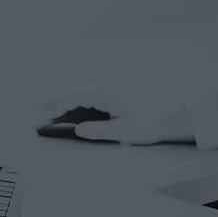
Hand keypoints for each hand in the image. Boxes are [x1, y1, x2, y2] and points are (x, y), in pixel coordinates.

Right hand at [39, 91, 178, 145]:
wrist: (172, 110)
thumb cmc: (149, 120)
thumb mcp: (125, 129)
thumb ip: (100, 130)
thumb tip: (78, 130)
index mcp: (106, 94)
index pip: (76, 96)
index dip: (60, 105)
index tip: (49, 114)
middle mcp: (106, 86)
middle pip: (77, 91)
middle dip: (60, 101)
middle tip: (45, 113)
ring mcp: (109, 86)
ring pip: (83, 90)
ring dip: (69, 99)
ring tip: (56, 112)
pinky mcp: (113, 89)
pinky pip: (91, 92)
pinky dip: (79, 99)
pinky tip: (75, 109)